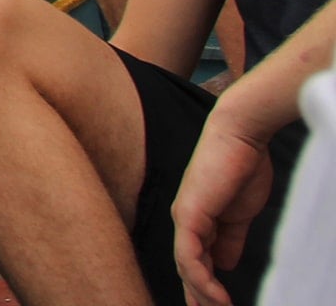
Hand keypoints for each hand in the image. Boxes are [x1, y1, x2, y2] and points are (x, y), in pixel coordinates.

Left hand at [171, 121, 274, 305]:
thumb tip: (223, 263)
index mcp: (197, 219)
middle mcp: (185, 219)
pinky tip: (212, 293)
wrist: (240, 136)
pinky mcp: (189, 213)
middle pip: (187, 267)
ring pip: (186, 265)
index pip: (195, 260)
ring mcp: (184, 217)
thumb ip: (230, 238)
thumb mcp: (239, 213)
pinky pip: (189, 254)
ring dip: (201, 292)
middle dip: (197, 295)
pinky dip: (199, 277)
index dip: (203, 285)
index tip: (216, 305)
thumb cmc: (242, 167)